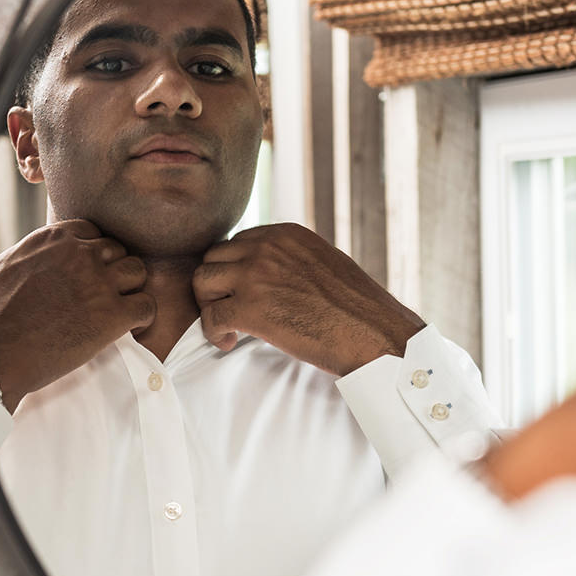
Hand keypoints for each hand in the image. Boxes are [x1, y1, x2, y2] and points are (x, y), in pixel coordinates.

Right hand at [0, 219, 153, 409]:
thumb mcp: (5, 266)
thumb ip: (34, 254)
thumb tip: (43, 256)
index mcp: (54, 239)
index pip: (92, 232)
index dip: (93, 254)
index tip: (88, 274)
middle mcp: (80, 254)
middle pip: (118, 250)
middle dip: (113, 271)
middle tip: (103, 296)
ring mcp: (99, 283)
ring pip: (138, 272)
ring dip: (131, 290)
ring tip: (119, 310)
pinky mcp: (112, 316)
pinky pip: (147, 306)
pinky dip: (143, 318)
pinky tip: (131, 329)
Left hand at [192, 222, 423, 375]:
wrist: (373, 333)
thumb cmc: (356, 307)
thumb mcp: (323, 262)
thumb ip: (291, 259)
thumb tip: (272, 274)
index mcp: (285, 234)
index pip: (236, 242)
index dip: (233, 270)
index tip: (240, 292)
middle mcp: (267, 247)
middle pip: (213, 257)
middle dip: (215, 285)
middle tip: (227, 309)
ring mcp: (256, 275)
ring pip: (202, 282)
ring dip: (209, 306)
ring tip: (228, 327)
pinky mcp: (251, 308)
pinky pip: (211, 317)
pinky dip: (214, 332)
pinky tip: (230, 342)